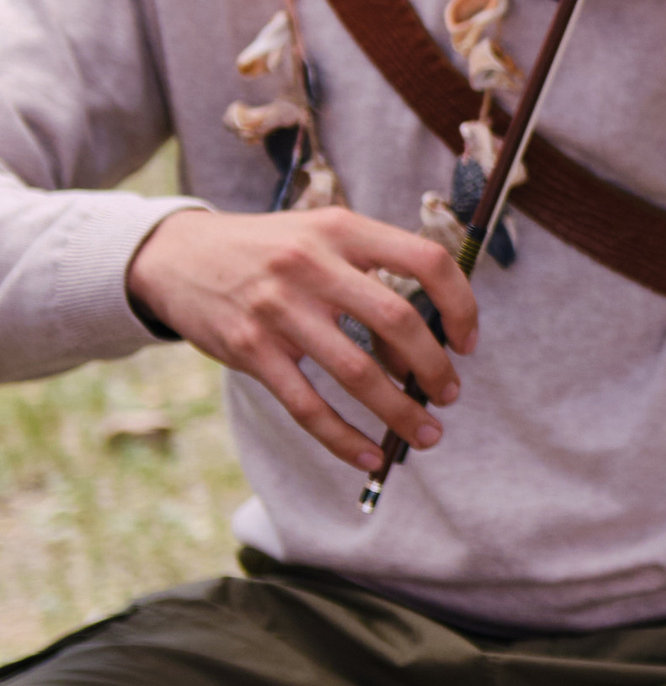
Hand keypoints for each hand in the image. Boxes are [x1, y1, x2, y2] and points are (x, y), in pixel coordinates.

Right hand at [127, 206, 475, 477]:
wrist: (178, 255)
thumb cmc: (269, 252)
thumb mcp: (321, 238)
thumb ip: (371, 277)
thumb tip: (423, 349)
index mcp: (342, 230)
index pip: (428, 260)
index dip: (461, 305)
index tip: (467, 342)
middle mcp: (313, 264)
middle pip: (399, 322)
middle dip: (435, 368)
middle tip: (449, 395)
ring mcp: (278, 308)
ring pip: (357, 373)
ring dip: (399, 412)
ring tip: (424, 435)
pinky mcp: (250, 349)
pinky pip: (308, 406)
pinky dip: (344, 439)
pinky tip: (369, 455)